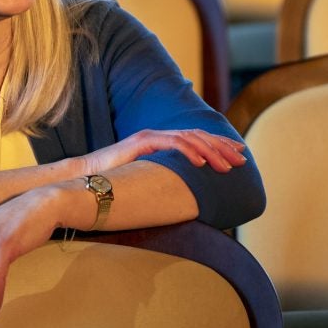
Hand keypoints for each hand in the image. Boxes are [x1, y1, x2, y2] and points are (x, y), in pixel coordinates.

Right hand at [80, 128, 247, 175]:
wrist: (85, 178)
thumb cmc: (115, 183)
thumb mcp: (148, 179)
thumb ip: (166, 179)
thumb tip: (187, 193)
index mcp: (162, 142)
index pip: (197, 140)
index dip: (220, 145)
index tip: (239, 154)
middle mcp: (158, 135)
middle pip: (199, 136)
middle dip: (223, 147)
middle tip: (242, 159)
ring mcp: (150, 136)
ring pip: (189, 139)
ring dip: (212, 151)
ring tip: (227, 165)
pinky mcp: (141, 142)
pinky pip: (170, 144)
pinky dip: (189, 151)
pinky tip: (203, 162)